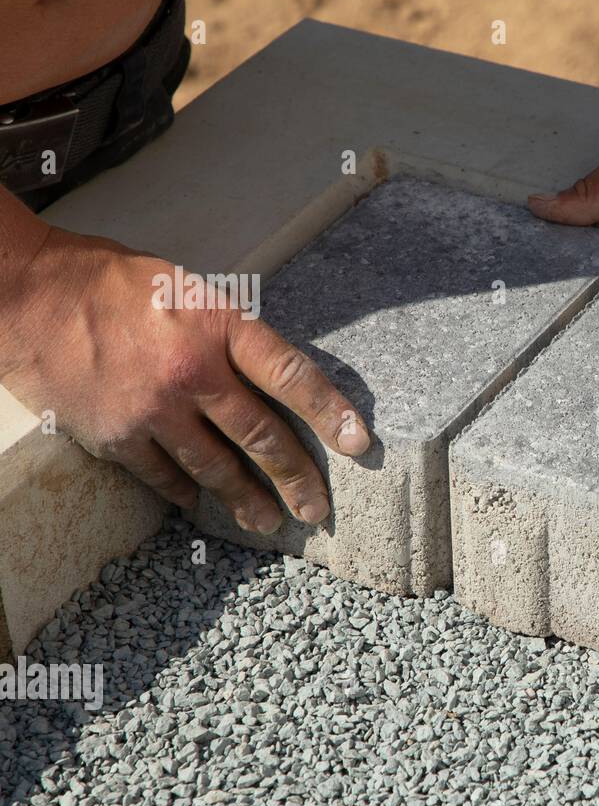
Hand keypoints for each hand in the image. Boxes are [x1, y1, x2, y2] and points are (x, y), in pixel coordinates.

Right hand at [0, 225, 370, 532]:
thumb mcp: (187, 291)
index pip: (291, 373)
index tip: (359, 443)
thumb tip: (271, 380)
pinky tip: (201, 502)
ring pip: (216, 467)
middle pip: (261, 435)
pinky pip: (164, 475)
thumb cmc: (112, 283)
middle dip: (296, 478)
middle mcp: (193, 370)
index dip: (330, 410)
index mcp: (219, 324)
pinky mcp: (117, 436)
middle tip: (318, 509)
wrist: (26, 293)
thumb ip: (228, 335)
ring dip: (246, 499)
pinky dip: (185, 491)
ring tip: (269, 522)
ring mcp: (154, 408)